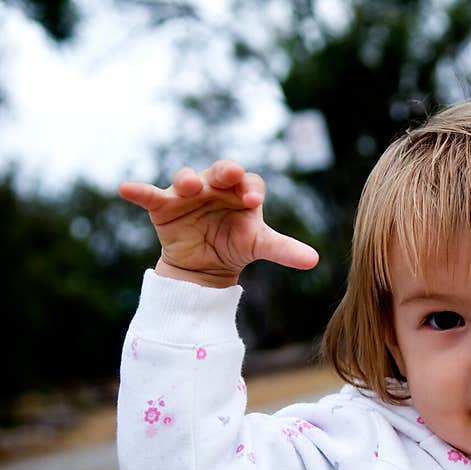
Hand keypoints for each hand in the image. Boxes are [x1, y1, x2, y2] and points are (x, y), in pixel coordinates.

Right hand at [119, 160, 318, 287]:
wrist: (204, 267)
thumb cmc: (235, 247)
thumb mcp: (260, 246)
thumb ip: (285, 249)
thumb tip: (315, 260)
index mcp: (241, 192)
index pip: (249, 183)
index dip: (250, 189)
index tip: (253, 201)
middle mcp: (215, 187)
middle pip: (219, 172)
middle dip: (223, 172)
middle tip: (228, 174)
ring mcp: (188, 193)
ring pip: (186, 178)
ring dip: (187, 180)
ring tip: (190, 187)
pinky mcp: (163, 205)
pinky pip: (149, 194)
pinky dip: (138, 190)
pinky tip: (126, 188)